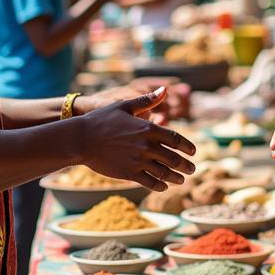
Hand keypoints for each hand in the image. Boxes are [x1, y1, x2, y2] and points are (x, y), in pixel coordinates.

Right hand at [79, 88, 196, 190]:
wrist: (81, 139)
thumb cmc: (101, 120)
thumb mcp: (124, 105)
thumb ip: (147, 100)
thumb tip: (165, 89)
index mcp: (148, 128)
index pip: (176, 139)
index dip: (188, 147)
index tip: (193, 152)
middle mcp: (146, 146)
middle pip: (174, 158)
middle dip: (187, 165)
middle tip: (193, 169)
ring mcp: (138, 161)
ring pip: (164, 173)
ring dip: (177, 177)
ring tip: (182, 180)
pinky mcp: (129, 173)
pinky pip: (150, 182)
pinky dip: (160, 185)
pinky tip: (164, 185)